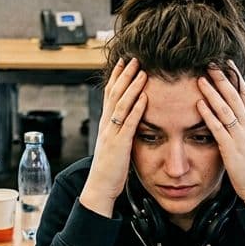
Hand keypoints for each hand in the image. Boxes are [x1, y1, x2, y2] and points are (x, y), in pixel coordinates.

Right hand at [79, 58, 147, 217]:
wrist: (100, 188)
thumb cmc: (110, 169)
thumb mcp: (115, 144)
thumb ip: (120, 130)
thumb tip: (129, 119)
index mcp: (106, 124)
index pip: (109, 94)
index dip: (116, 76)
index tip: (124, 61)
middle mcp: (106, 124)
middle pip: (114, 93)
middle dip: (124, 74)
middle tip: (135, 57)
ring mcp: (112, 133)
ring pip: (121, 104)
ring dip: (132, 85)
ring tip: (142, 70)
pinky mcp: (119, 144)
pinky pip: (129, 123)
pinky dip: (137, 108)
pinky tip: (145, 96)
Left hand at [196, 61, 244, 206]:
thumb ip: (241, 128)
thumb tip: (233, 116)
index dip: (236, 77)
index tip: (227, 62)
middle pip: (235, 96)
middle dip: (223, 78)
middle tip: (211, 63)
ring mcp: (240, 137)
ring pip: (226, 109)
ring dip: (213, 92)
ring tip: (201, 78)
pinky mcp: (231, 148)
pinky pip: (218, 128)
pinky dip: (208, 114)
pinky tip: (199, 104)